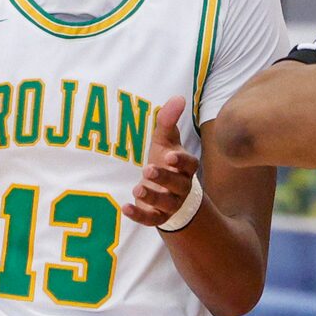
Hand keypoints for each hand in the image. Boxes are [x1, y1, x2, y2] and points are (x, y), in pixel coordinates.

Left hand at [121, 95, 199, 226]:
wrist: (167, 190)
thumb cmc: (166, 160)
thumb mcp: (165, 140)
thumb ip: (168, 120)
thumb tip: (178, 97)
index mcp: (186, 168)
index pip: (190, 165)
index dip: (181, 161)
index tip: (170, 156)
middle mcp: (181, 187)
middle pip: (178, 184)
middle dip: (164, 178)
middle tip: (148, 170)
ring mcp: (170, 204)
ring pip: (165, 203)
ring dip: (152, 197)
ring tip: (137, 189)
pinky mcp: (157, 216)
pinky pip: (150, 219)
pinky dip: (138, 215)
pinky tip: (125, 207)